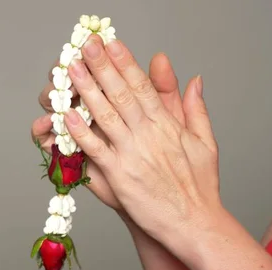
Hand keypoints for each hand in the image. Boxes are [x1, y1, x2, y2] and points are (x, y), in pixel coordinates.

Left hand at [61, 35, 220, 238]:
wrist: (194, 223)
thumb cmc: (200, 185)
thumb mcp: (205, 142)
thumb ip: (196, 109)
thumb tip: (195, 79)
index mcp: (167, 125)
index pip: (142, 86)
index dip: (125, 62)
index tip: (111, 44)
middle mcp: (148, 135)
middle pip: (120, 93)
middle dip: (101, 67)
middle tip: (85, 47)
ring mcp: (131, 155)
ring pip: (104, 116)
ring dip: (86, 91)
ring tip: (71, 70)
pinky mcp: (118, 177)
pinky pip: (95, 150)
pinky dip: (80, 132)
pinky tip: (66, 116)